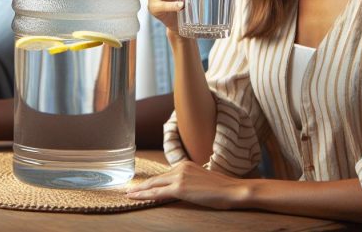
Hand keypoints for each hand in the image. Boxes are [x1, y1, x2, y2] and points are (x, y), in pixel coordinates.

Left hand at [125, 160, 253, 208]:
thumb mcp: (204, 180)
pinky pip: (158, 193)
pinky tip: (136, 197)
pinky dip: (145, 195)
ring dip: (140, 190)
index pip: (165, 174)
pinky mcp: (180, 188)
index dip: (152, 181)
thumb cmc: (223, 188)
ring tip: (129, 194)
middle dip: (142, 185)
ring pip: (154, 185)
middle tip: (129, 190)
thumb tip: (185, 188)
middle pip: (156, 178)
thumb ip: (191, 181)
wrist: (232, 189)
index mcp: (186, 164)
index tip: (142, 184)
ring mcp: (180, 177)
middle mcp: (181, 167)